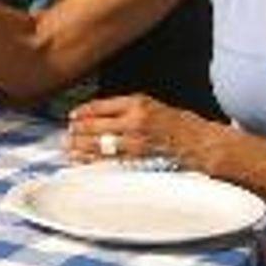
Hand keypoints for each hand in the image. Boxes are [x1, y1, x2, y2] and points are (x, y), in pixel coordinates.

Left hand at [66, 94, 202, 165]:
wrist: (198, 143)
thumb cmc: (174, 123)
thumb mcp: (150, 105)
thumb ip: (123, 108)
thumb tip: (93, 115)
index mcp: (137, 103)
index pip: (100, 107)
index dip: (82, 113)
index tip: (72, 116)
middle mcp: (135, 122)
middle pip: (95, 127)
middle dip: (77, 132)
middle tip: (67, 134)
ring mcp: (136, 143)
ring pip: (99, 147)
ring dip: (80, 148)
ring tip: (69, 148)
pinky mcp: (138, 160)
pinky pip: (109, 162)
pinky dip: (93, 162)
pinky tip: (83, 162)